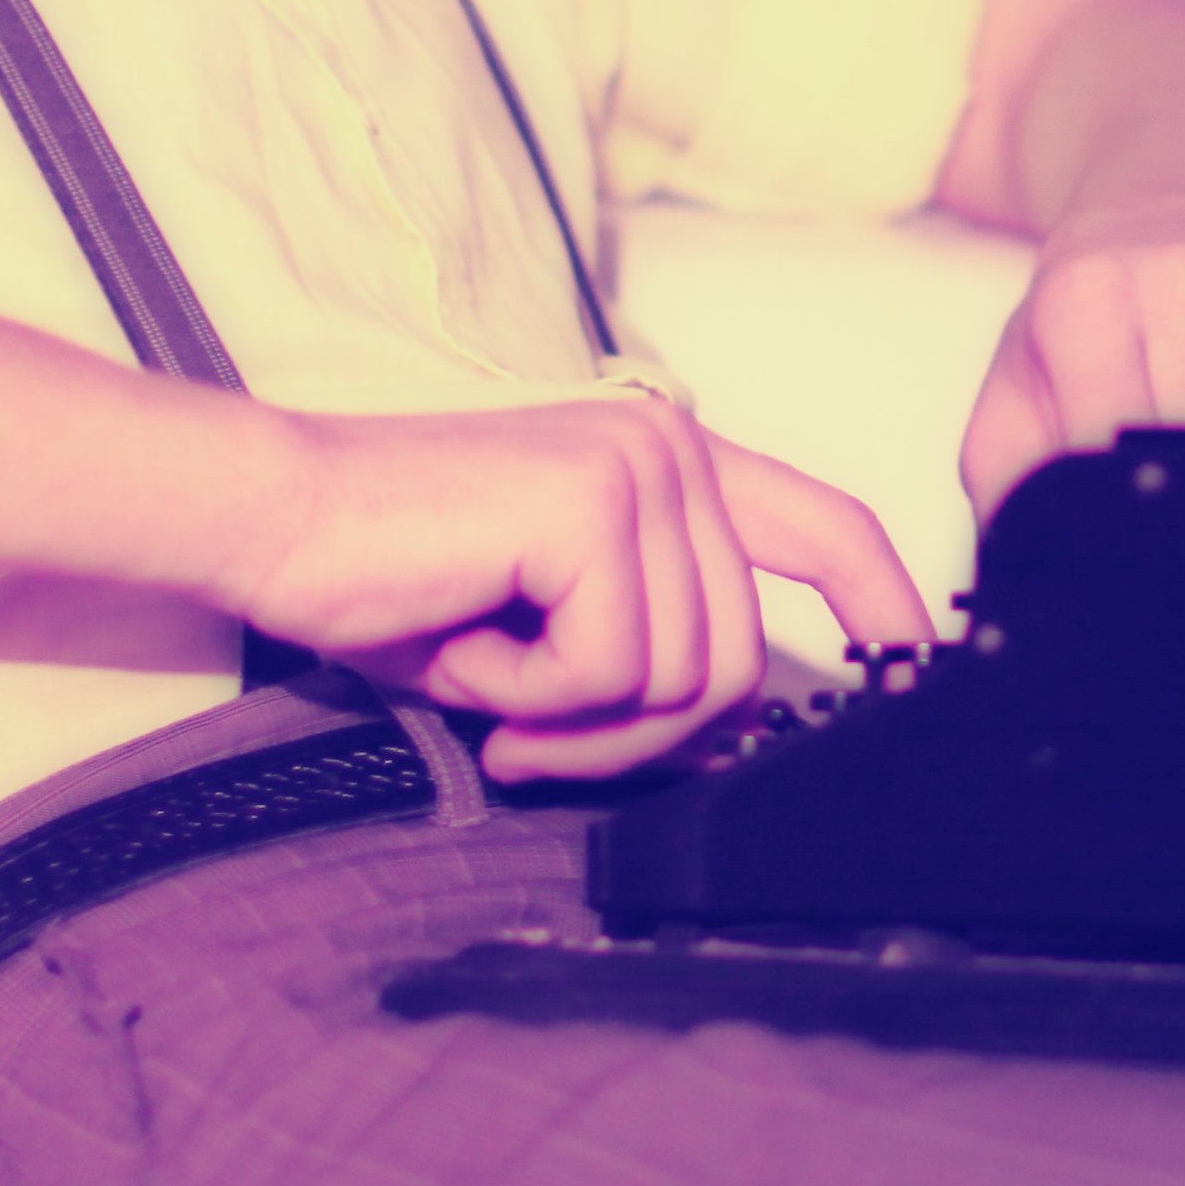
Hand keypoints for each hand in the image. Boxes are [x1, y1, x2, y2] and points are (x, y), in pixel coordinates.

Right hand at [211, 389, 933, 780]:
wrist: (269, 520)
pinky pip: (611, 671)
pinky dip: (530, 695)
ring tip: (485, 672)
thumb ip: (648, 659)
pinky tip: (467, 645)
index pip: (824, 525)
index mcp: (670, 464)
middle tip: (530, 734)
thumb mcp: (546, 631)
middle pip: (737, 662)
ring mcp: (638, 469)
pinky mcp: (591, 506)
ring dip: (573, 718)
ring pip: (681, 680)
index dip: (884, 605)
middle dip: (636, 737)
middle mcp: (672, 448)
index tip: (916, 672)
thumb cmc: (387, 577)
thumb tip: (731, 735)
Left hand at [957, 196, 1184, 524]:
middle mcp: (1181, 275)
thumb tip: (1028, 567)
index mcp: (1088, 296)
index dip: (1120, 494)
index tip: (1121, 522)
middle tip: (1171, 511)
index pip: (1116, 428)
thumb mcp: (1016, 401)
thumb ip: (1007, 486)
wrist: (1156, 236)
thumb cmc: (1081, 335)